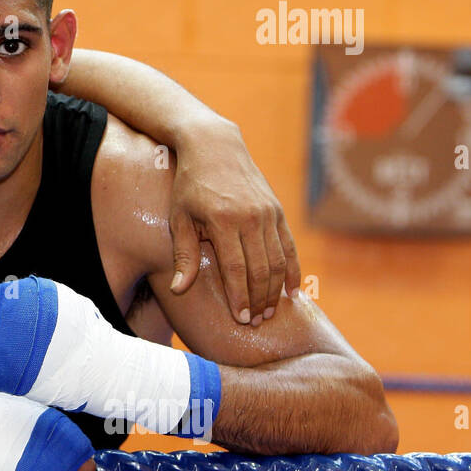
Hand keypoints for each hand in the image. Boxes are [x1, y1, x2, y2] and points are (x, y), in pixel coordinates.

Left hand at [168, 119, 299, 324]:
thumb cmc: (189, 186)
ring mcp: (267, 213)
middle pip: (260, 268)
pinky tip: (291, 291)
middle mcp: (250, 217)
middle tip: (254, 323)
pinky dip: (292, 269)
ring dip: (275, 290)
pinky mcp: (277, 210)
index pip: (235, 268)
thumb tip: (179, 290)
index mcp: (223, 220)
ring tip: (268, 312)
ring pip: (278, 260)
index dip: (239, 296)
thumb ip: (183, 255)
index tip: (240, 319)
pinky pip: (289, 245)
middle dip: (258, 299)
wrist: (214, 147)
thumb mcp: (178, 218)